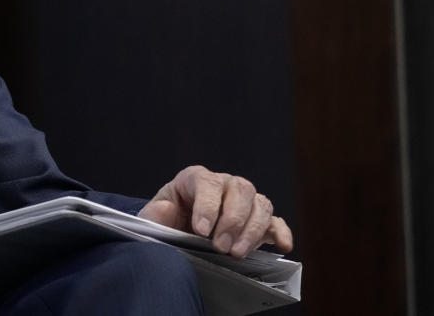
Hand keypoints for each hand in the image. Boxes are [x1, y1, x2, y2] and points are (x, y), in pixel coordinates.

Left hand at [138, 165, 292, 257]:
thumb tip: (166, 208)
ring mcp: (244, 202)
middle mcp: (224, 185)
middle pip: (240, 189)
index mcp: (196, 179)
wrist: (177, 233)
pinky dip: (281, 232)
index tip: (201, 231)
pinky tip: (281, 246)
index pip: (207, 183)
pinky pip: (276, 222)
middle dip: (232, 220)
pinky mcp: (258, 222)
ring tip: (237, 254)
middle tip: (220, 247)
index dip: (207, 206)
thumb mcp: (152, 218)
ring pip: (260, 204)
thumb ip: (155, 214)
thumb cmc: (166, 222)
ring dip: (252, 230)